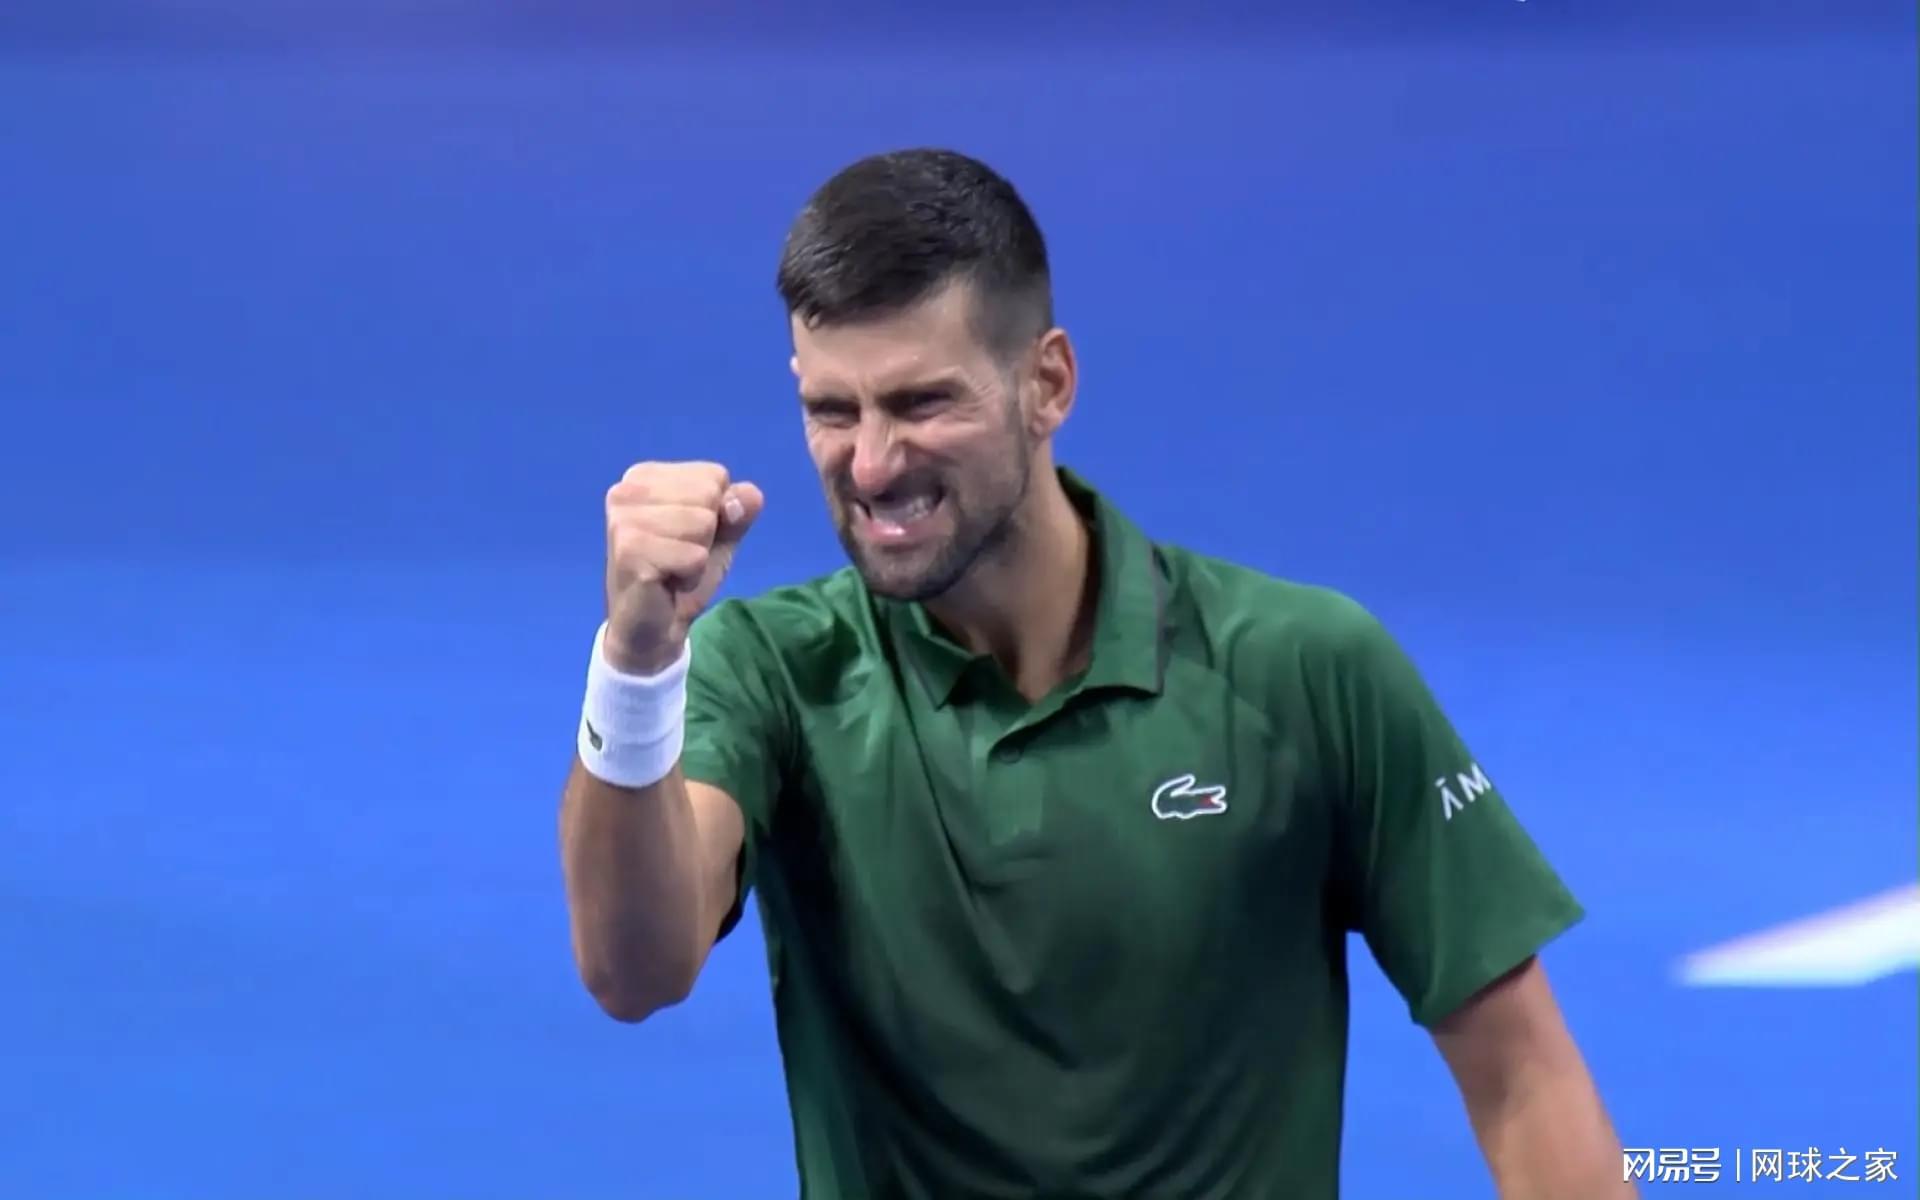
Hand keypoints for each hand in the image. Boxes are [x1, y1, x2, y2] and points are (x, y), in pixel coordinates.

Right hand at [602, 461, 763, 674]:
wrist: (651, 627)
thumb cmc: (680, 574)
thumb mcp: (720, 536)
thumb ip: (738, 510)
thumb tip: (750, 495)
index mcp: (645, 475)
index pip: (714, 475)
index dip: (715, 513)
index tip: (686, 536)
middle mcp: (627, 490)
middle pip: (709, 496)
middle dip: (706, 534)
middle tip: (677, 555)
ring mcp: (624, 519)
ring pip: (703, 524)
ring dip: (697, 557)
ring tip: (671, 568)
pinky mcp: (630, 551)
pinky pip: (694, 556)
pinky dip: (690, 576)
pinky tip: (666, 582)